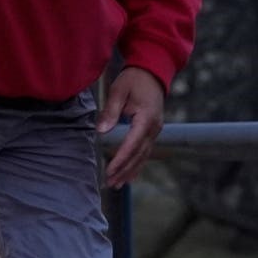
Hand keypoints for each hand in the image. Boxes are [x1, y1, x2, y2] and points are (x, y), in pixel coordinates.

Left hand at [97, 65, 165, 186]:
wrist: (152, 72)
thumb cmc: (134, 80)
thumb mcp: (118, 91)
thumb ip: (110, 111)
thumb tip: (101, 131)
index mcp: (146, 118)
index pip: (132, 144)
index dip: (121, 159)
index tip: (109, 170)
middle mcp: (154, 128)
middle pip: (138, 154)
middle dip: (124, 170)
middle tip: (110, 183)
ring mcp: (155, 131)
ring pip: (143, 156)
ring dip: (130, 171)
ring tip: (118, 185)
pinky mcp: (152, 131)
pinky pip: (145, 152)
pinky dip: (137, 165)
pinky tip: (130, 176)